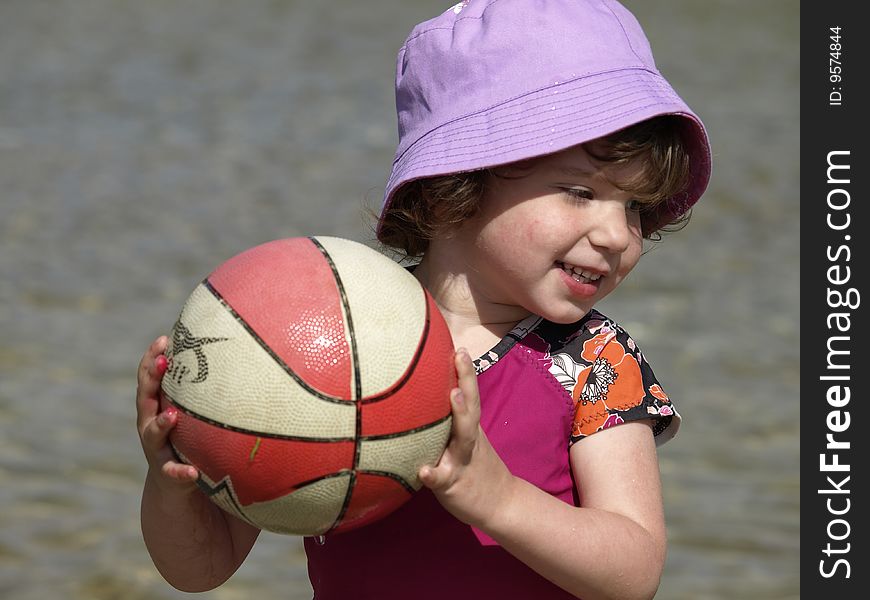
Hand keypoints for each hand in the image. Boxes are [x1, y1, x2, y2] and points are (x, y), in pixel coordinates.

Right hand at [136, 336, 198, 490]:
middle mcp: (151, 425)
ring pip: (153, 434)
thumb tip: (234, 354)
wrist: (177, 486)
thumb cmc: (190, 438)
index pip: (150, 378)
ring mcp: (157, 449)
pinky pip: (173, 473)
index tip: (163, 338)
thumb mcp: (193, 412)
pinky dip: (180, 472)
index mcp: (157, 406)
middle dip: (152, 378)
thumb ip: (203, 390)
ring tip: (172, 416)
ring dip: (161, 423)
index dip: (153, 358)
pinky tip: (192, 472)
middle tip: (163, 361)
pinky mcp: (168, 474)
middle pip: (145, 398)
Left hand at [418, 349, 514, 528]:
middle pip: (471, 407)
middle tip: (460, 355)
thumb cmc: (475, 469)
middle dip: (467, 380)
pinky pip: (442, 479)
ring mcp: (462, 461)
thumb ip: (451, 425)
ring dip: (460, 415)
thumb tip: (423, 399)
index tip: (459, 347)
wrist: (501, 506)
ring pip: (463, 437)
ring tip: (453, 395)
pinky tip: (423, 470)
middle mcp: (469, 440)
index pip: (469, 395)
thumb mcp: (466, 443)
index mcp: (469, 429)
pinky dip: (433, 474)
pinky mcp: (454, 485)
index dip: (466, 372)